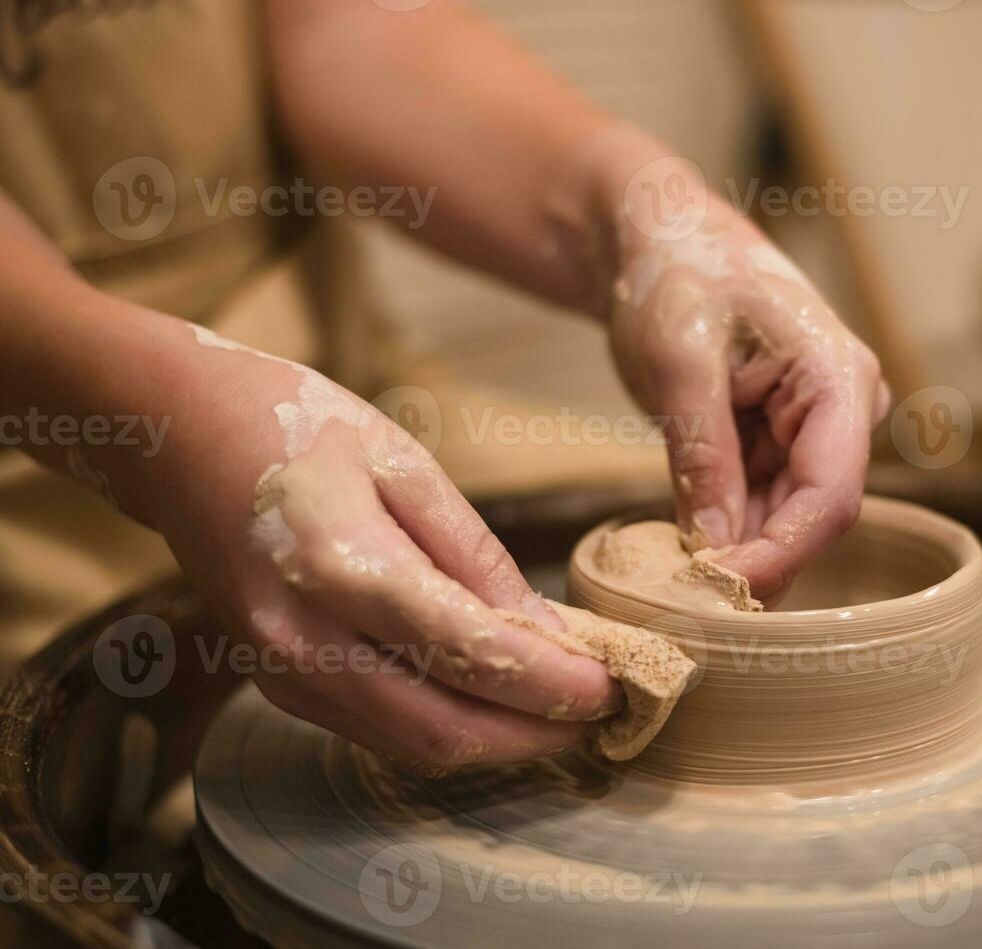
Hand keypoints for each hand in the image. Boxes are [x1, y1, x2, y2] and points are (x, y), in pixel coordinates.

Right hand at [141, 325, 620, 770]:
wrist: (172, 434)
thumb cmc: (295, 427)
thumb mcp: (405, 464)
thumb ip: (476, 557)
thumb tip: (546, 631)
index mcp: (343, 568)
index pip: (473, 656)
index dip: (555, 685)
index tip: (616, 685)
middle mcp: (304, 641)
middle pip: (444, 733)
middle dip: (536, 737)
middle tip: (604, 714)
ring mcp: (282, 673)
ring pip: (411, 746)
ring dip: (496, 742)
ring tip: (562, 710)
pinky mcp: (277, 683)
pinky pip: (379, 728)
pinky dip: (447, 724)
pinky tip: (493, 695)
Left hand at [606, 201, 889, 596]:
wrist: (656, 238)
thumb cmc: (675, 273)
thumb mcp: (679, 362)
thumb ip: (703, 455)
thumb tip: (713, 549)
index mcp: (839, 377)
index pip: (832, 492)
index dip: (783, 552)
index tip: (724, 592)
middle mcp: (841, 410)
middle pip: (812, 516)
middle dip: (755, 560)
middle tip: (689, 602)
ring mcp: (810, 430)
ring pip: (783, 520)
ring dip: (734, 554)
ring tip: (677, 582)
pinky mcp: (775, 444)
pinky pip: (756, 506)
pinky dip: (720, 533)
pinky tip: (681, 553)